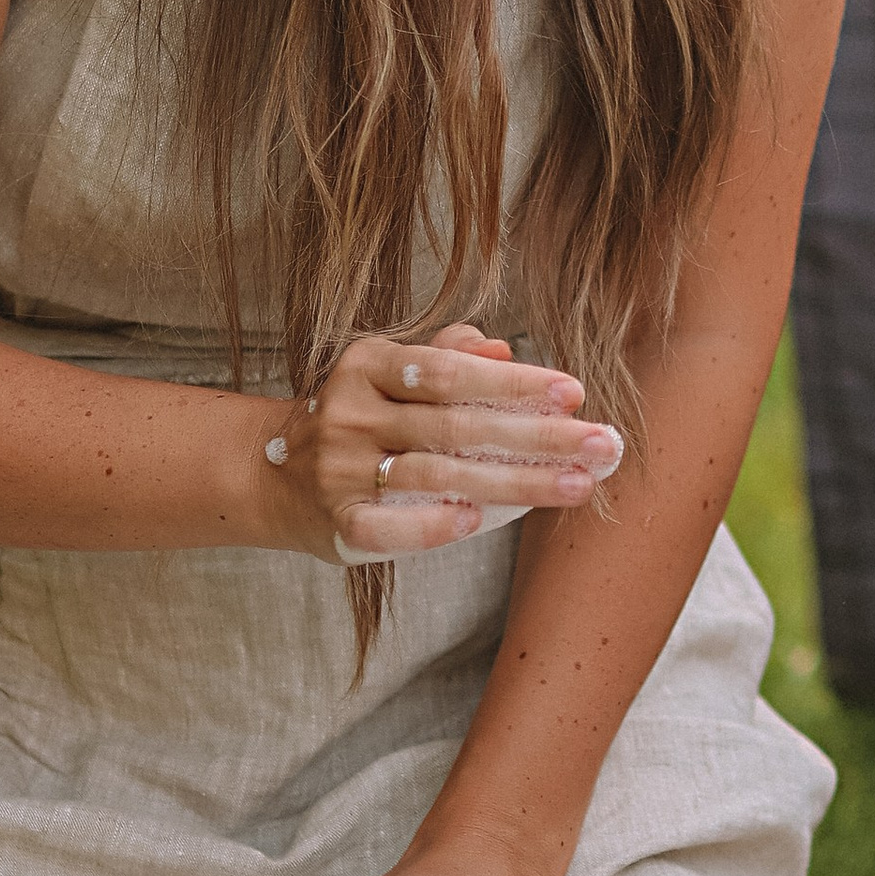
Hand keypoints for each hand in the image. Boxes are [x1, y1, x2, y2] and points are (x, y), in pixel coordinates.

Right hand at [256, 321, 621, 564]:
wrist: (273, 474)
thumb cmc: (359, 416)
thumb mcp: (390, 373)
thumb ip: (446, 356)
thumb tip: (503, 347)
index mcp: (368, 365)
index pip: (450, 371)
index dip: (513, 381)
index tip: (575, 392)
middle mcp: (351, 412)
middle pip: (456, 426)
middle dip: (536, 436)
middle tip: (601, 445)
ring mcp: (338, 470)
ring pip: (436, 476)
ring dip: (513, 484)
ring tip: (574, 487)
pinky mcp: (334, 523)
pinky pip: (385, 528)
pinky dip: (429, 525)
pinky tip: (476, 521)